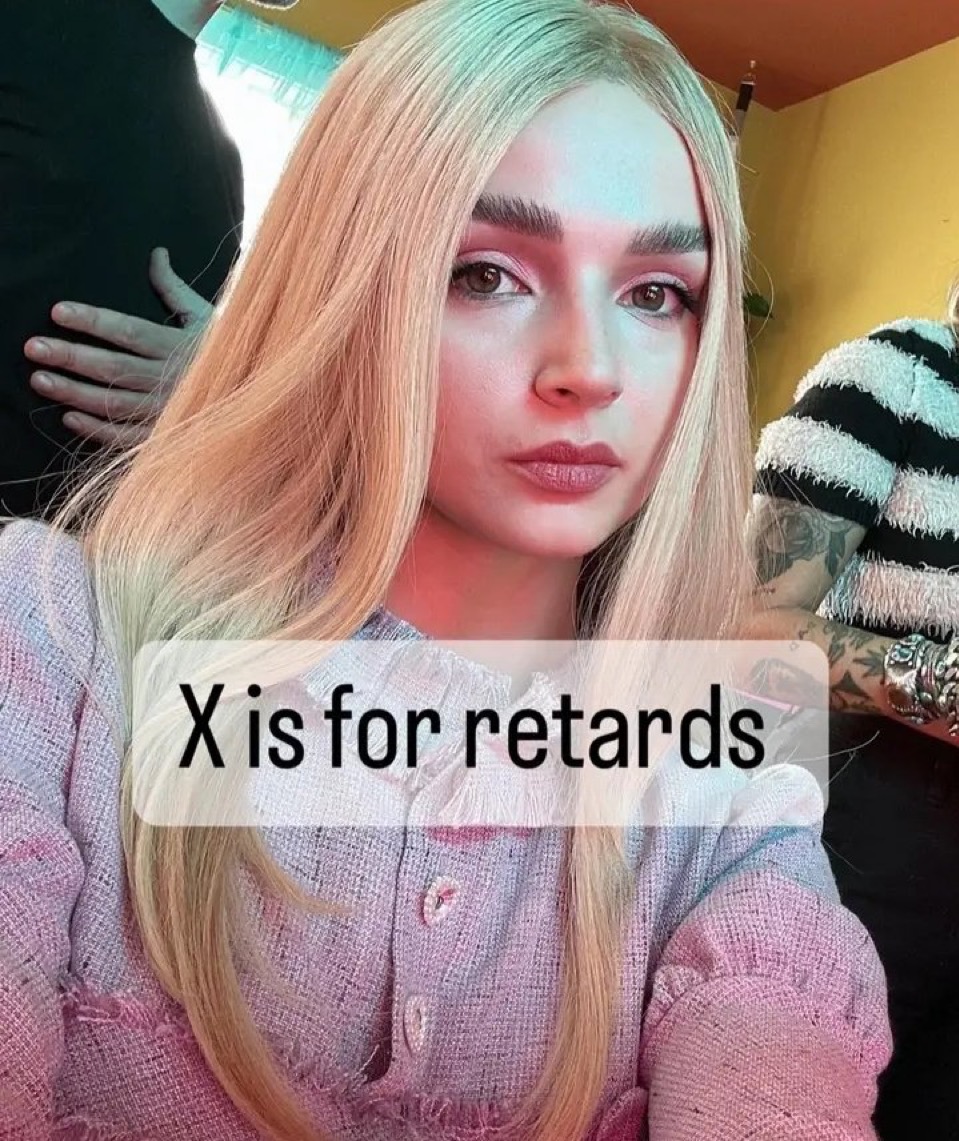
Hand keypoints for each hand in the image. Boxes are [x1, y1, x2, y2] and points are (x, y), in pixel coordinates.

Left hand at [24, 248, 213, 444]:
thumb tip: (156, 252)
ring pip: (115, 402)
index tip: (58, 312)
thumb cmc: (226, 352)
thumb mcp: (206, 317)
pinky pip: (128, 437)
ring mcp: (168, 410)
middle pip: (114, 367)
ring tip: (40, 380)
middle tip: (34, 348)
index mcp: (179, 345)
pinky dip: (99, 430)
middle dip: (72, 357)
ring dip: (75, 392)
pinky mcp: (167, 436)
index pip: (128, 330)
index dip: (92, 321)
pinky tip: (70, 418)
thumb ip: (174, 288)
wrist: (259, 395)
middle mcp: (171, 378)